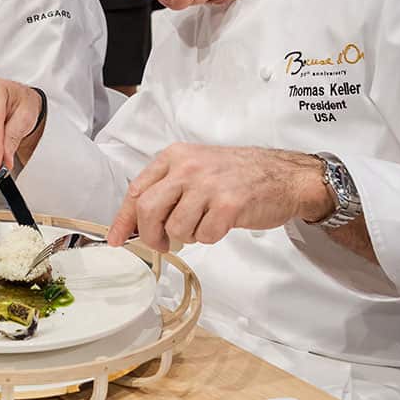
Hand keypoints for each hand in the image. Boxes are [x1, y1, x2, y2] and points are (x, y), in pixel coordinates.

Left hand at [106, 144, 332, 251]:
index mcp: (175, 156)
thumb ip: (167, 188)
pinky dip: (209, 237)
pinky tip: (221, 223)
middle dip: (151, 235)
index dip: (124, 219)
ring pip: (176, 228)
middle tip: (162, 243)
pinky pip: (203, 236)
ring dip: (187, 236)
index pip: (137, 190)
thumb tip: (137, 222)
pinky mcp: (228, 204)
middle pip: (148, 210)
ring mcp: (208, 185)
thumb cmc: (238, 175)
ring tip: (204, 223)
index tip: (116, 239)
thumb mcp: (196, 168)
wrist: (283, 176)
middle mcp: (188, 167)